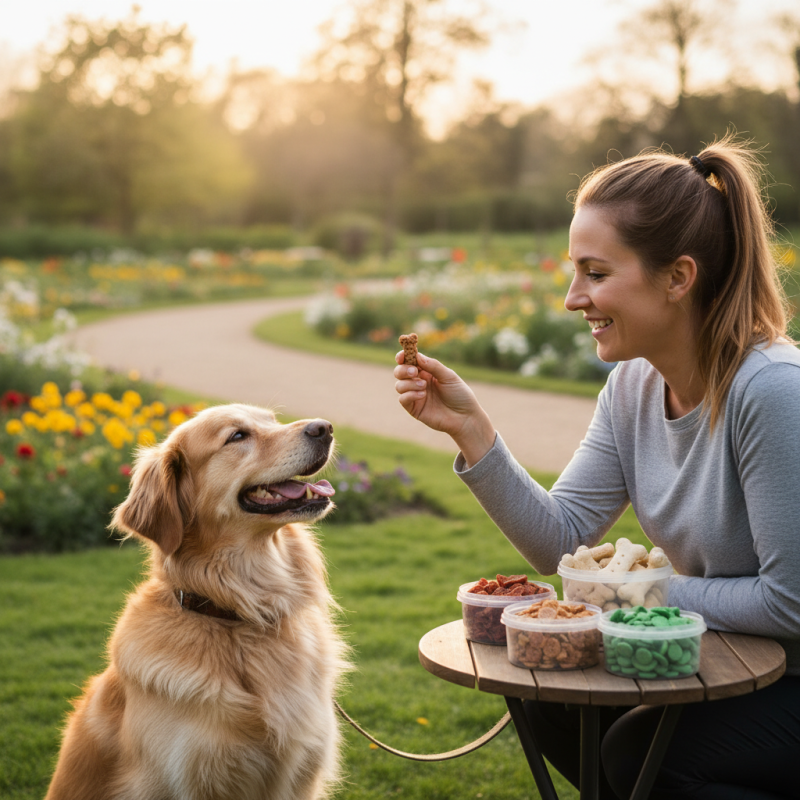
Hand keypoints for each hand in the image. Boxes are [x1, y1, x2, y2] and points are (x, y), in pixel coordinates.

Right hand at [393, 351, 495, 465]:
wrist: (465, 417)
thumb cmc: (460, 395)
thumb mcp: (449, 376)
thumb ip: (433, 366)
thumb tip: (417, 356)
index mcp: (427, 371)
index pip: (409, 361)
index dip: (403, 356)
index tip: (401, 356)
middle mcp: (418, 382)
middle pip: (400, 372)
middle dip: (403, 370)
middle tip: (414, 372)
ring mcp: (415, 396)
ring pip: (399, 385)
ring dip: (409, 383)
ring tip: (424, 386)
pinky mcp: (414, 409)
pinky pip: (403, 399)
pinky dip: (410, 395)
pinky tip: (422, 395)